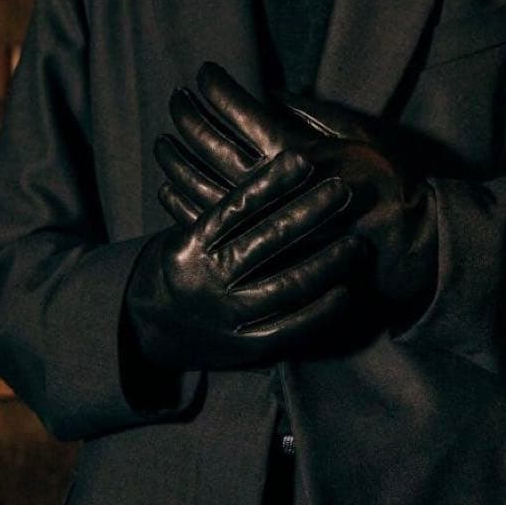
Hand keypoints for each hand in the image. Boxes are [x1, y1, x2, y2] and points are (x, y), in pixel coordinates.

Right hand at [125, 148, 361, 369]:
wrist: (149, 327)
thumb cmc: (185, 263)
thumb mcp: (189, 232)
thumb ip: (226, 209)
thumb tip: (274, 162)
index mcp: (193, 243)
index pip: (236, 206)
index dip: (271, 181)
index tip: (304, 158)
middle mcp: (208, 277)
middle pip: (265, 240)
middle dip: (308, 212)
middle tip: (342, 189)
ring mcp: (226, 314)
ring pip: (283, 286)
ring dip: (325, 262)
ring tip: (356, 242)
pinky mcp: (244, 346)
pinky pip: (288, 328)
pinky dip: (320, 310)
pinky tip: (346, 290)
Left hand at [155, 63, 437, 312]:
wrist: (405, 247)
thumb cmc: (389, 185)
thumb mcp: (361, 137)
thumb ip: (313, 114)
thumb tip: (273, 92)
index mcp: (295, 152)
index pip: (240, 111)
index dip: (217, 87)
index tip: (204, 72)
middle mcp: (271, 186)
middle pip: (210, 144)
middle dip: (188, 115)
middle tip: (176, 98)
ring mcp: (260, 220)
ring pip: (199, 184)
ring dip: (175, 158)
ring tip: (163, 139)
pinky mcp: (257, 249)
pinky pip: (206, 224)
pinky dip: (180, 202)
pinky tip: (167, 186)